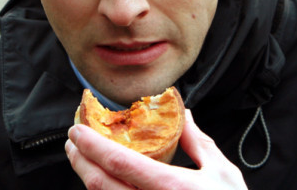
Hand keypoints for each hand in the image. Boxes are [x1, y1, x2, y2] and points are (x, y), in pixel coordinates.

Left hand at [64, 109, 247, 189]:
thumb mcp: (223, 172)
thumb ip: (198, 142)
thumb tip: (183, 114)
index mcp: (172, 187)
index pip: (120, 163)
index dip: (92, 145)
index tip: (77, 130)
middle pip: (100, 185)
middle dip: (80, 161)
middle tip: (73, 143)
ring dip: (87, 179)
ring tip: (83, 160)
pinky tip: (103, 185)